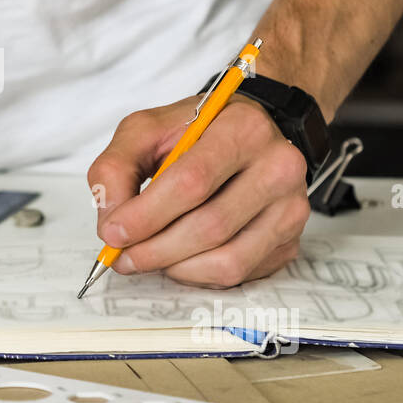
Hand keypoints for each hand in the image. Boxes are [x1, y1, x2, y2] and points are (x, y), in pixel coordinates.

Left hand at [87, 96, 309, 288]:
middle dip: (154, 249)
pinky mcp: (291, 241)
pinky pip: (240, 274)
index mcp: (243, 128)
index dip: (146, 215)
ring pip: (227, 259)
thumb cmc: (196, 132)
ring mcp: (291, 208)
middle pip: (210, 226)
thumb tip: (112, 222)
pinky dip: (199, 274)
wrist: (247, 137)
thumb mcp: (146, 130)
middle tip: (122, 256)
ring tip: (149, 255)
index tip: (113, 233)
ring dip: (176, 267)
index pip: (192, 181)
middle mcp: (279, 167)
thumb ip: (116, 167)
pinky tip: (181, 256)